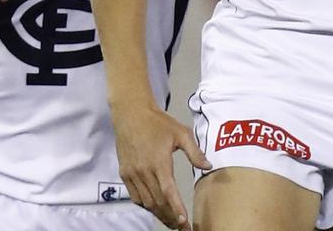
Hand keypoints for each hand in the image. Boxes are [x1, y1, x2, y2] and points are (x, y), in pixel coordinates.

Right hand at [113, 104, 211, 228]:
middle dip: (170, 217)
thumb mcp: (181, 133)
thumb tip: (207, 166)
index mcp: (159, 162)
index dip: (177, 210)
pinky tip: (154, 207)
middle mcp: (144, 171)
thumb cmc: (157, 122)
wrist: (131, 114)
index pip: (168, 192)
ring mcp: (132, 173)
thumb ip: (195, 152)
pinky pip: (135, 196)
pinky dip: (145, 205)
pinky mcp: (125, 173)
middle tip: (181, 227)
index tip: (184, 222)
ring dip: (158, 214)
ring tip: (170, 221)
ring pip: (146, 202)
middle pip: (157, 202)